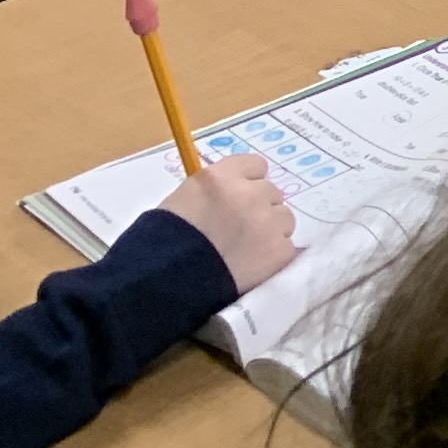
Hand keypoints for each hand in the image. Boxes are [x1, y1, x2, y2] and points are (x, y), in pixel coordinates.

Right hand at [159, 152, 296, 296]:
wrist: (163, 282)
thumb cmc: (160, 242)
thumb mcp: (180, 202)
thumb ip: (213, 193)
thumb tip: (227, 198)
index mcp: (222, 177)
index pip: (255, 165)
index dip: (248, 183)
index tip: (239, 198)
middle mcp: (250, 193)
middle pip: (271, 193)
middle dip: (259, 209)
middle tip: (239, 230)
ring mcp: (268, 222)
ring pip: (284, 219)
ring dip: (270, 231)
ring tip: (246, 251)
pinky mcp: (280, 251)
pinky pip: (286, 247)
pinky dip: (273, 257)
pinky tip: (251, 267)